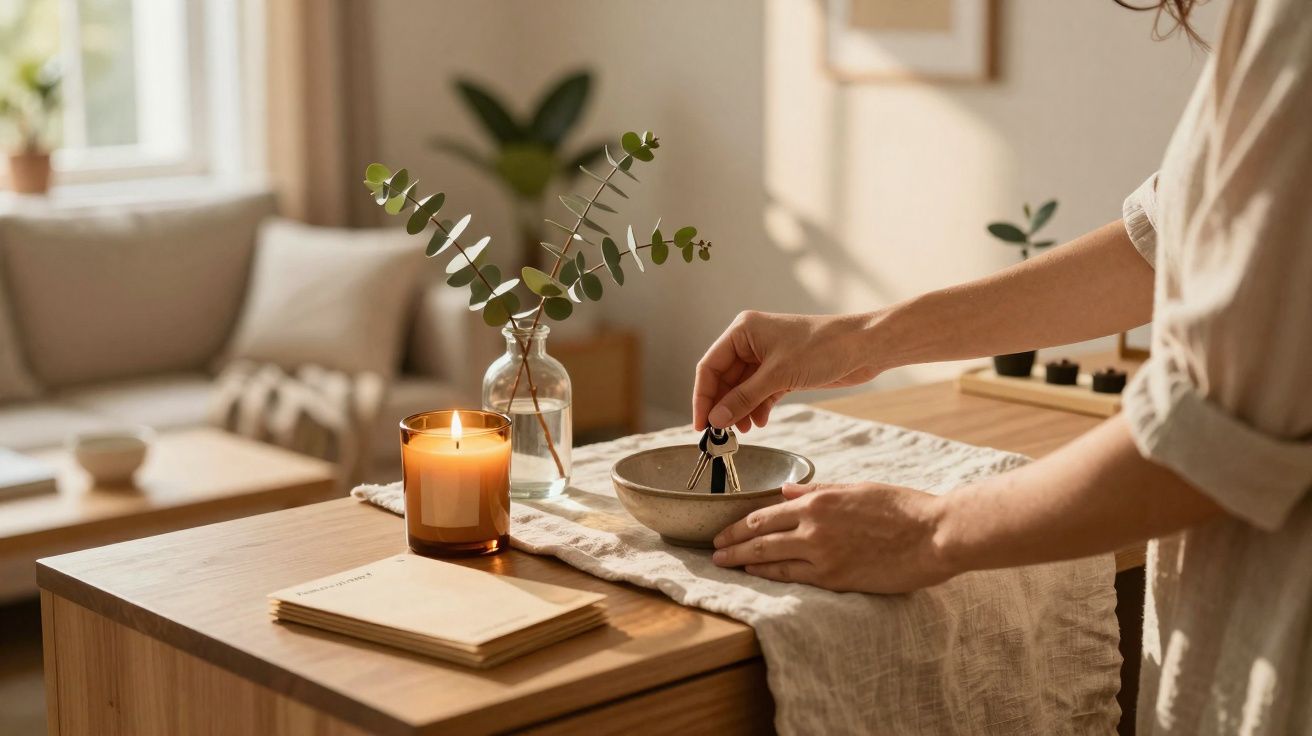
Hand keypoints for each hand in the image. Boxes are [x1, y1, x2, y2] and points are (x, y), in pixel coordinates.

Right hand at [693, 310, 882, 430]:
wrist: (864, 347)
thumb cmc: (823, 347)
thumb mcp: (778, 375)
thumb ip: (743, 398)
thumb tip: (716, 420)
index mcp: (743, 331)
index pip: (710, 367)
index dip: (703, 397)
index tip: (701, 425)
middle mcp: (751, 341)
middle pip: (724, 379)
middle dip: (723, 407)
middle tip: (720, 435)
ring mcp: (767, 357)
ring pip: (742, 389)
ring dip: (740, 410)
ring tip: (743, 431)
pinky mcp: (783, 371)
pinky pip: (760, 393)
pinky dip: (757, 408)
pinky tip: (759, 422)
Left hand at [711, 482, 956, 593]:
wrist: (934, 535)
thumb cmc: (903, 507)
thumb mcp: (858, 489)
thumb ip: (819, 489)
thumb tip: (786, 490)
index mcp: (819, 500)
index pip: (766, 513)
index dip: (740, 523)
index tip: (724, 529)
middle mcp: (813, 525)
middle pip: (758, 535)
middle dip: (731, 543)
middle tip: (713, 550)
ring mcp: (822, 553)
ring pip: (769, 556)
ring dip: (742, 560)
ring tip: (724, 563)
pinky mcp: (835, 577)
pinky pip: (792, 576)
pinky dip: (768, 573)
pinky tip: (755, 572)